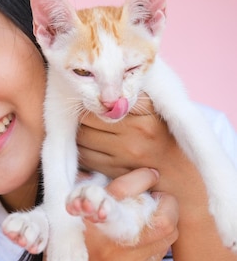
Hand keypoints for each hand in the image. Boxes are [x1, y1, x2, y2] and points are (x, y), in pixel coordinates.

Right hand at [30, 168, 178, 260]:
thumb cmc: (63, 253)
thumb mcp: (63, 222)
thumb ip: (83, 200)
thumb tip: (97, 174)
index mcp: (91, 226)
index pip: (122, 194)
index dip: (140, 178)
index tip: (149, 173)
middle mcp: (113, 246)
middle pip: (161, 220)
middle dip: (168, 203)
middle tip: (160, 196)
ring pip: (168, 235)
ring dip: (166, 219)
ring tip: (155, 212)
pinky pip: (160, 251)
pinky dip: (158, 237)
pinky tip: (145, 234)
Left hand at [76, 95, 204, 212]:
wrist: (181, 173)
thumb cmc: (164, 135)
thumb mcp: (155, 109)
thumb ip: (129, 97)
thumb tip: (96, 87)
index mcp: (148, 111)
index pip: (102, 100)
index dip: (91, 100)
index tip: (90, 100)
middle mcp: (137, 132)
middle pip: (87, 119)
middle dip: (81, 117)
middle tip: (83, 116)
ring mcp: (126, 154)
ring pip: (82, 138)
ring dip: (79, 134)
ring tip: (86, 131)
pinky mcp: (116, 171)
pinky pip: (85, 157)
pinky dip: (82, 150)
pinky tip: (88, 146)